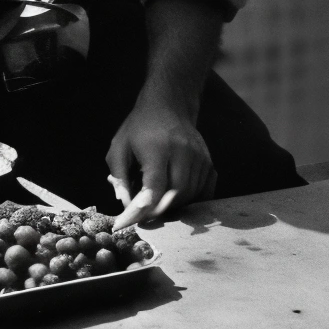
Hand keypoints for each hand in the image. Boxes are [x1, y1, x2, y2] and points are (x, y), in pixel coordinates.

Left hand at [107, 92, 215, 225]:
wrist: (168, 105)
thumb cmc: (139, 128)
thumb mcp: (119, 147)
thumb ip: (119, 178)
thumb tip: (126, 207)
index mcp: (158, 147)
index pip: (154, 188)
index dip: (140, 210)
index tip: (125, 223)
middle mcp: (183, 152)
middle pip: (175, 196)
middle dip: (157, 212)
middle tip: (141, 216)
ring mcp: (199, 157)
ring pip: (190, 196)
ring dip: (173, 207)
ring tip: (156, 203)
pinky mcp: (209, 161)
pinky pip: (204, 192)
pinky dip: (190, 202)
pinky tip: (175, 198)